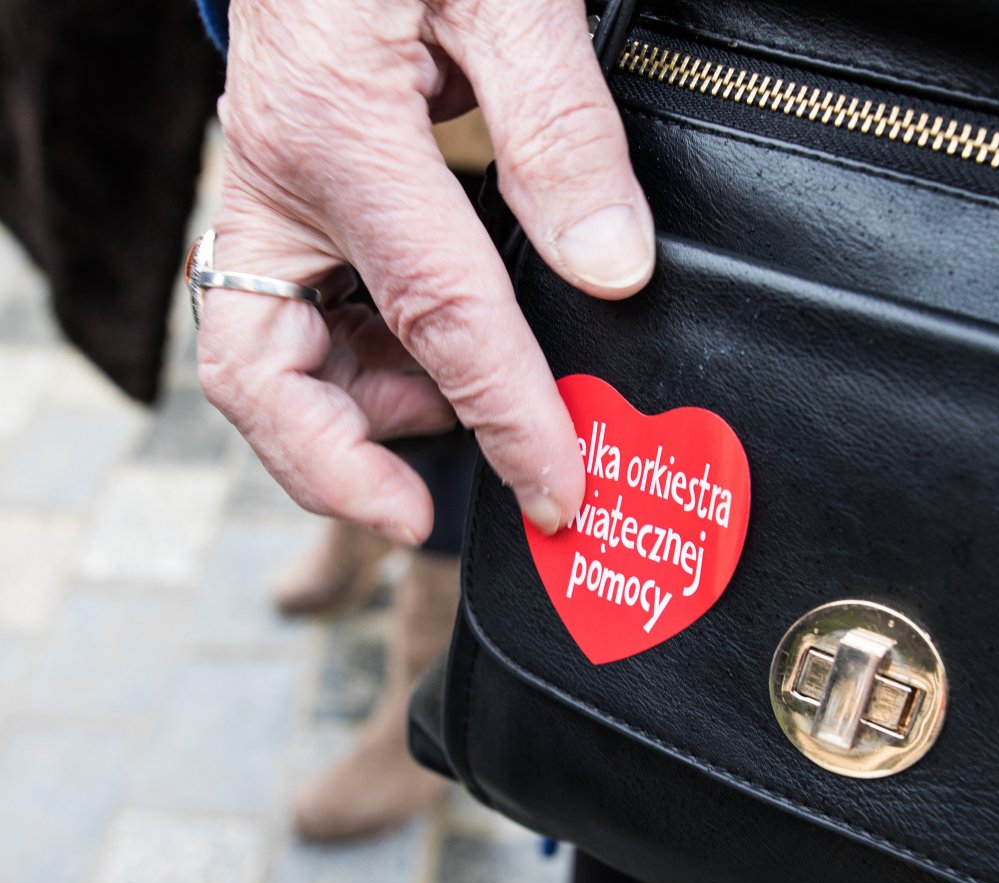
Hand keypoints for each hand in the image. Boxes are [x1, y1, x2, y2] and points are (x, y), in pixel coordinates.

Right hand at [197, 0, 652, 543]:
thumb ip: (561, 129)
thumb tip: (610, 269)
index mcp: (337, 131)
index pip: (435, 315)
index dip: (504, 419)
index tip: (557, 491)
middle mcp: (280, 178)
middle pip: (265, 375)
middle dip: (340, 469)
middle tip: (430, 513)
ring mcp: (273, 192)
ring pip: (274, 360)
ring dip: (362, 416)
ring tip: (467, 419)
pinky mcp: (292, 198)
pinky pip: (303, 317)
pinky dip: (366, 365)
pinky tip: (439, 363)